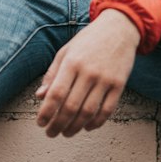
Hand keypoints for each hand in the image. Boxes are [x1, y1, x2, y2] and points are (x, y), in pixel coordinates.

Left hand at [35, 10, 140, 137]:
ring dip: (75, 127)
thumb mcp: (66, 51)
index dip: (46, 112)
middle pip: (70, 107)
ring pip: (88, 112)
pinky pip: (107, 110)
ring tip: (66, 133)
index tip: (40, 123)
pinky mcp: (119, 84)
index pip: (56, 94)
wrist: (120, 28)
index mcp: (71, 63)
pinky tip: (87, 127)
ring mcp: (105, 79)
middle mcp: (88, 72)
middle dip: (58, 124)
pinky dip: (96, 122)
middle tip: (51, 133)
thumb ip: (52, 74)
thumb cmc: (89, 40)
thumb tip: (40, 96)